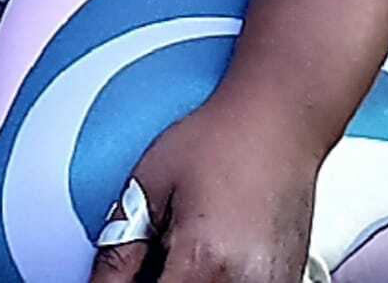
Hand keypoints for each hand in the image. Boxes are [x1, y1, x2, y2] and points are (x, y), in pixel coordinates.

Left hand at [89, 93, 322, 282]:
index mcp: (203, 263)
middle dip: (158, 277)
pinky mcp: (287, 282)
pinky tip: (212, 253)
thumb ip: (122, 245)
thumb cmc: (219, 139)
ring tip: (181, 244)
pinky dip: (217, 278)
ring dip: (185, 277)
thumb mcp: (150, 183)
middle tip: (154, 248)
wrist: (278, 120)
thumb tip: (100, 281)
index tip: (123, 273)